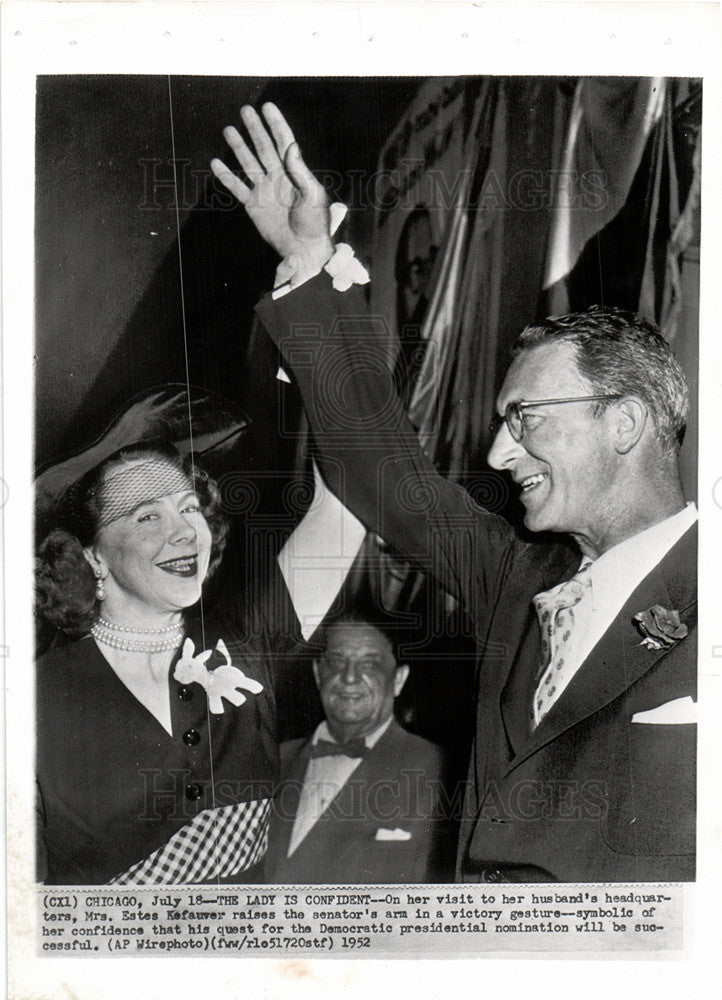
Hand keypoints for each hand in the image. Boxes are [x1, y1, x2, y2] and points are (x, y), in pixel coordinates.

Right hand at [211, 103, 332, 273]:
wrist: (305, 250)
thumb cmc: (315, 224)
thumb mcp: (313, 195)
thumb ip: (300, 171)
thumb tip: (291, 145)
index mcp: (295, 173)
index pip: (284, 142)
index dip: (276, 124)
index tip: (267, 106)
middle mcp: (279, 178)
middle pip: (264, 147)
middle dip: (255, 129)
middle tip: (245, 110)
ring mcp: (265, 191)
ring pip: (249, 163)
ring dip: (239, 147)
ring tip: (229, 130)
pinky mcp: (254, 206)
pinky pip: (237, 188)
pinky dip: (226, 177)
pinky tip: (216, 163)